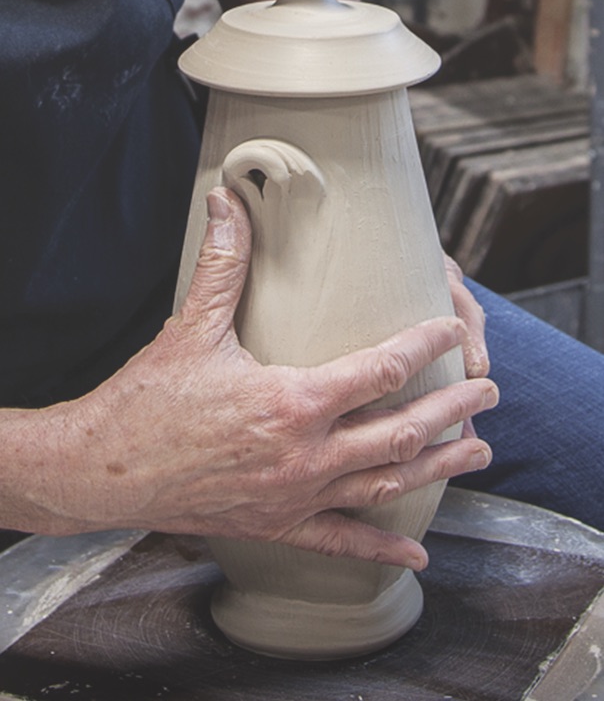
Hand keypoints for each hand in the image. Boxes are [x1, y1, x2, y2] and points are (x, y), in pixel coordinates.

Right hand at [16, 189, 497, 570]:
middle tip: (489, 393)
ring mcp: (296, 497)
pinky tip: (417, 556)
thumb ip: (220, 261)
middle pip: (403, 430)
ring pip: (388, 483)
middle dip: (455, 410)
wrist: (104, 471)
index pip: (382, 367)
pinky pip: (342, 541)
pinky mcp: (278, 526)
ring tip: (480, 453)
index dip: (425, 344)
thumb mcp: (190, 327)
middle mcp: (305, 454)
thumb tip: (225, 198)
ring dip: (440, 466)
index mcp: (292, 401)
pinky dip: (383, 546)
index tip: (452, 329)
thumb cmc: (148, 400)